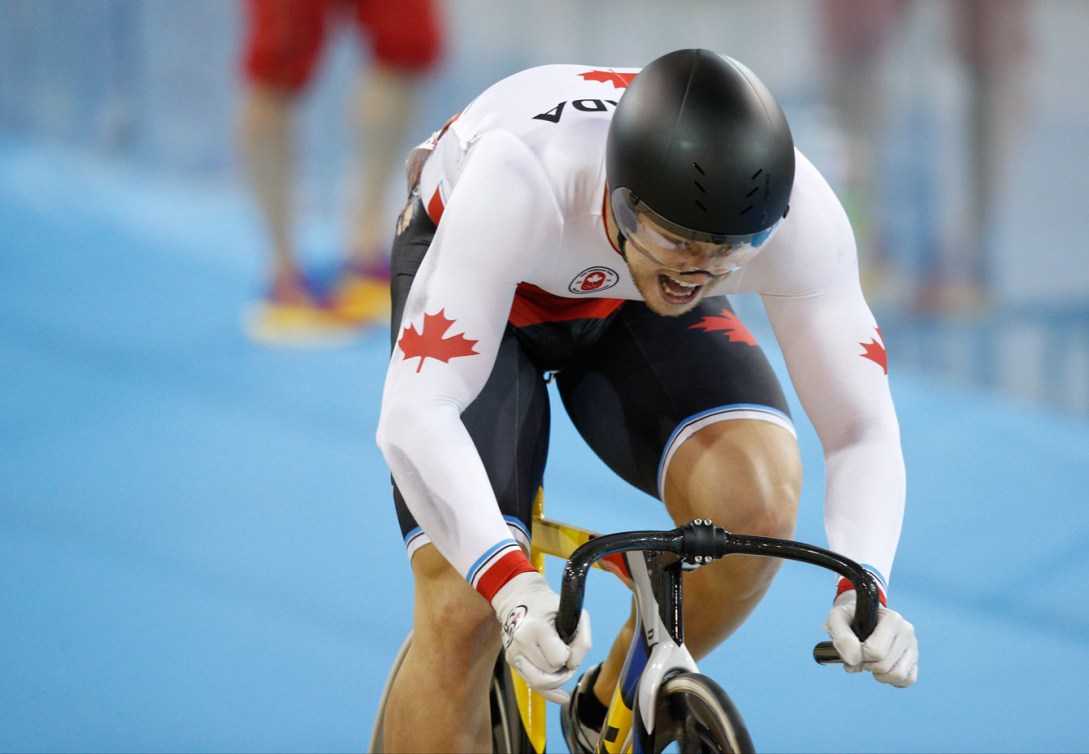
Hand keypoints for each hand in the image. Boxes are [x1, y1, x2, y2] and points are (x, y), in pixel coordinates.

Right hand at [491, 571, 590, 702]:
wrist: (518, 598)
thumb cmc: (549, 606)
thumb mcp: (573, 613)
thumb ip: (582, 641)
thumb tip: (573, 666)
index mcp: (534, 627)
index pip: (558, 659)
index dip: (569, 655)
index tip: (568, 643)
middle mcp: (520, 642)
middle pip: (549, 674)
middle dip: (563, 669)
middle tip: (566, 655)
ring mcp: (512, 653)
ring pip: (539, 683)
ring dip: (556, 678)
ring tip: (561, 665)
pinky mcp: (511, 661)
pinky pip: (532, 685)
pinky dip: (549, 693)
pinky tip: (562, 697)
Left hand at [824, 589, 917, 686]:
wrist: (858, 616)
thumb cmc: (849, 618)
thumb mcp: (837, 619)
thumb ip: (841, 637)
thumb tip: (853, 659)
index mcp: (892, 618)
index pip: (875, 651)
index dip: (858, 655)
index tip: (853, 647)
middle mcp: (906, 631)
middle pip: (885, 665)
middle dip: (866, 665)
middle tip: (859, 656)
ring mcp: (912, 646)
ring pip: (899, 675)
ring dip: (879, 675)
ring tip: (870, 663)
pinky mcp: (913, 659)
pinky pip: (908, 680)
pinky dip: (891, 680)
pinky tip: (880, 670)